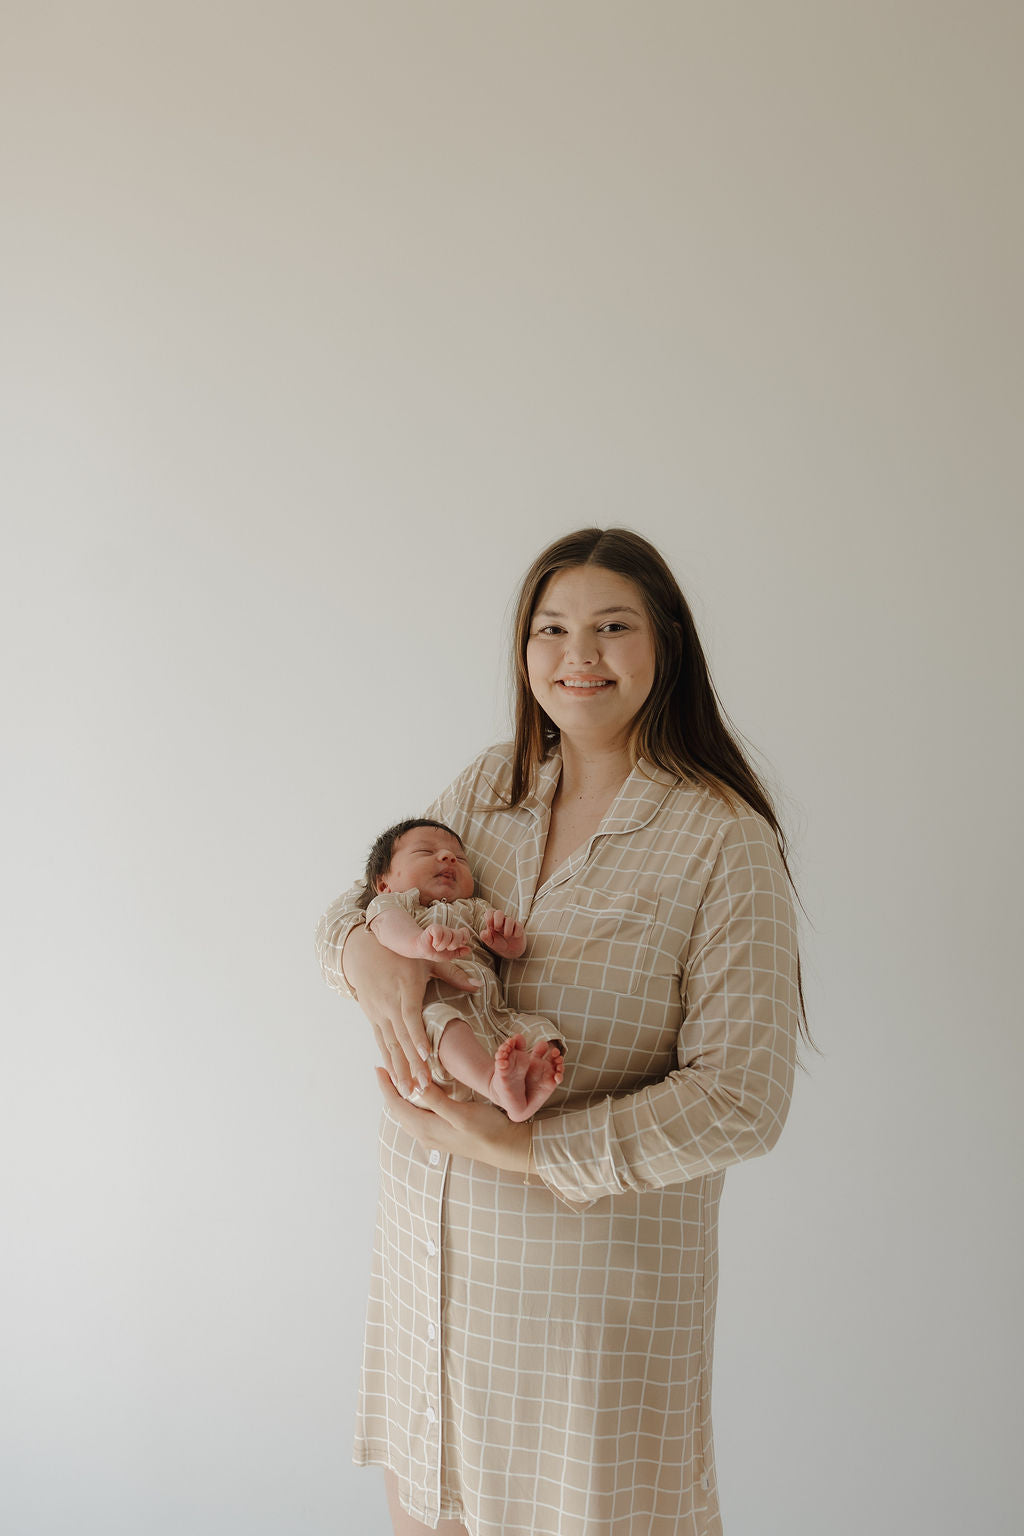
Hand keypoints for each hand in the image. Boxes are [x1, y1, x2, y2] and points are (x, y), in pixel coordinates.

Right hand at [342, 924, 479, 1092]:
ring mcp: (379, 1013)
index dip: (418, 1038)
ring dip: (399, 1070)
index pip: (411, 1018)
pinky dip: (388, 1061)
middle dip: (412, 1065)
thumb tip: (477, 985)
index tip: (426, 1056)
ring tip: (408, 1091)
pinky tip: (394, 1078)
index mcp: (406, 990)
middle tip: (423, 1087)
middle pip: (401, 1039)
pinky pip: (380, 1043)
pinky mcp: (372, 1017)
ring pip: (389, 1046)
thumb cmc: (401, 952)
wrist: (363, 949)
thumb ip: (452, 973)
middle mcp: (390, 1004)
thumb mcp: (427, 958)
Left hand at [376, 1069, 533, 1175]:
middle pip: (398, 1110)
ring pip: (407, 1115)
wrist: (505, 1149)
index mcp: (426, 1128)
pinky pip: (417, 1119)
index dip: (385, 1086)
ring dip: (399, 1098)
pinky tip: (418, 1097)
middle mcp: (425, 1135)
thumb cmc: (487, 1130)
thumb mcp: (461, 1113)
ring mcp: (433, 1137)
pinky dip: (411, 1105)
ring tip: (397, 1079)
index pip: (396, 1105)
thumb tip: (414, 1085)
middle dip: (389, 1090)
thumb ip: (436, 1101)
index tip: (379, 1067)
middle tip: (386, 1068)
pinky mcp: (441, 1136)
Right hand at [421, 922, 472, 955]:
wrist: (421, 950)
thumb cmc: (434, 952)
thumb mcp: (449, 955)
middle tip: (446, 948)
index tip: (461, 943)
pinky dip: (436, 941)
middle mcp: (449, 931)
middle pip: (459, 934)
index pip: (464, 932)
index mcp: (454, 937)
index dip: (465, 937)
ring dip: (442, 945)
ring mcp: (441, 929)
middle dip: (453, 944)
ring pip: (448, 935)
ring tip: (437, 947)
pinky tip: (433, 943)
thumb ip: (459, 952)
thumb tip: (469, 949)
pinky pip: (439, 933)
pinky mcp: (433, 928)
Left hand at [479, 908, 525, 959]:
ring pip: (510, 920)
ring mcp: (511, 923)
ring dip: (507, 929)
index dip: (489, 916)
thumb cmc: (499, 943)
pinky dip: (516, 932)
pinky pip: (519, 926)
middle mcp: (502, 920)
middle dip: (498, 920)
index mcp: (493, 921)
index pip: (490, 913)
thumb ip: (485, 937)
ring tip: (506, 936)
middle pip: (499, 912)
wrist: (511, 950)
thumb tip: (483, 932)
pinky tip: (514, 936)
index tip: (489, 923)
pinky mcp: (519, 927)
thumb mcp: (491, 942)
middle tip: (497, 928)